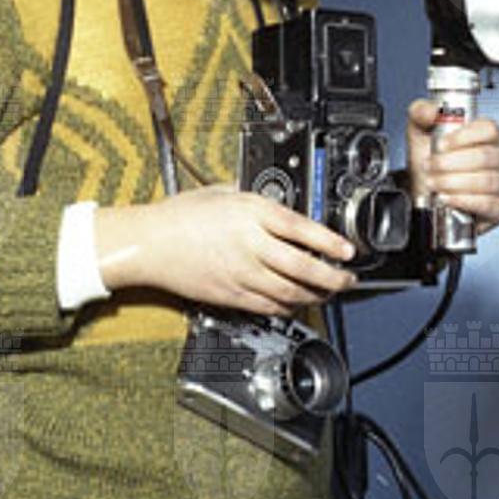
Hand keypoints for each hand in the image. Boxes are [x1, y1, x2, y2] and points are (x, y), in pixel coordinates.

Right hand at [92, 185, 359, 317]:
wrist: (150, 244)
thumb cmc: (180, 215)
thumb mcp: (223, 192)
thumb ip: (255, 200)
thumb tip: (280, 203)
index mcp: (251, 214)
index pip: (301, 229)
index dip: (329, 242)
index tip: (348, 250)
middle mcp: (250, 246)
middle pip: (303, 268)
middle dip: (333, 277)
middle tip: (348, 278)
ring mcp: (242, 274)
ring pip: (291, 292)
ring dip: (317, 295)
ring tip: (330, 291)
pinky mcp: (232, 296)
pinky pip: (270, 306)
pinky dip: (290, 305)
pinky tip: (298, 301)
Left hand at [403, 99, 498, 235]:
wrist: (426, 193)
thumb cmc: (432, 162)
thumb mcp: (421, 132)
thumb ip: (421, 112)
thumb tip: (432, 111)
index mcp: (491, 135)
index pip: (489, 129)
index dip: (463, 137)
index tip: (440, 145)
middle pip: (485, 156)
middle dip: (451, 163)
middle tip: (430, 166)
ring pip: (486, 181)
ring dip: (453, 182)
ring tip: (434, 183)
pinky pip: (488, 204)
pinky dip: (463, 201)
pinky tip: (447, 198)